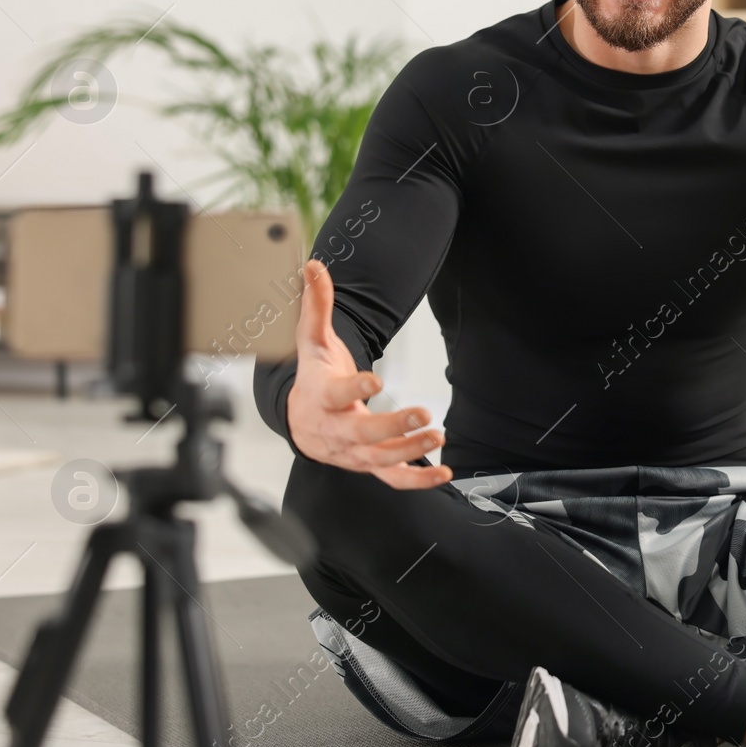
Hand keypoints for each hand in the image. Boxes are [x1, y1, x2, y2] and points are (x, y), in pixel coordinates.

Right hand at [285, 258, 452, 489]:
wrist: (301, 422)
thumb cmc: (312, 379)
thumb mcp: (311, 342)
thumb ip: (316, 306)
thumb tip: (314, 267)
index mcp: (321, 397)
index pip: (334, 394)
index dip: (353, 388)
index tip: (374, 378)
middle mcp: (336, 430)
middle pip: (362, 433)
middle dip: (392, 427)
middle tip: (423, 412)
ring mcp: (353, 452)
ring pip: (380, 458)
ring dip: (411, 451)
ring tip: (438, 435)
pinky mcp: (370, 466)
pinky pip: (392, 479)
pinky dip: (417, 480)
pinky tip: (444, 472)